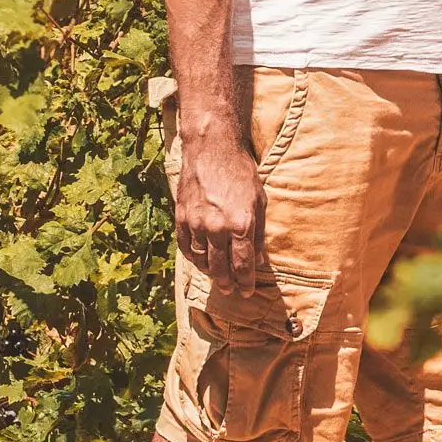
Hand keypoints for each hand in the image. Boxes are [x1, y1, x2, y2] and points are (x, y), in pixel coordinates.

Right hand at [176, 131, 264, 296]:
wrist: (211, 149)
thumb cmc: (241, 172)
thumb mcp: (259, 200)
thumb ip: (258, 232)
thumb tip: (257, 259)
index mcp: (240, 224)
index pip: (243, 264)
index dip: (246, 282)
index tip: (247, 291)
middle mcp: (217, 227)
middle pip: (221, 268)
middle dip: (228, 283)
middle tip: (232, 292)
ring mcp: (196, 223)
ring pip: (202, 260)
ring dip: (210, 273)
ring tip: (217, 279)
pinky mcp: (182, 217)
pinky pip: (186, 246)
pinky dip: (193, 258)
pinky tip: (200, 263)